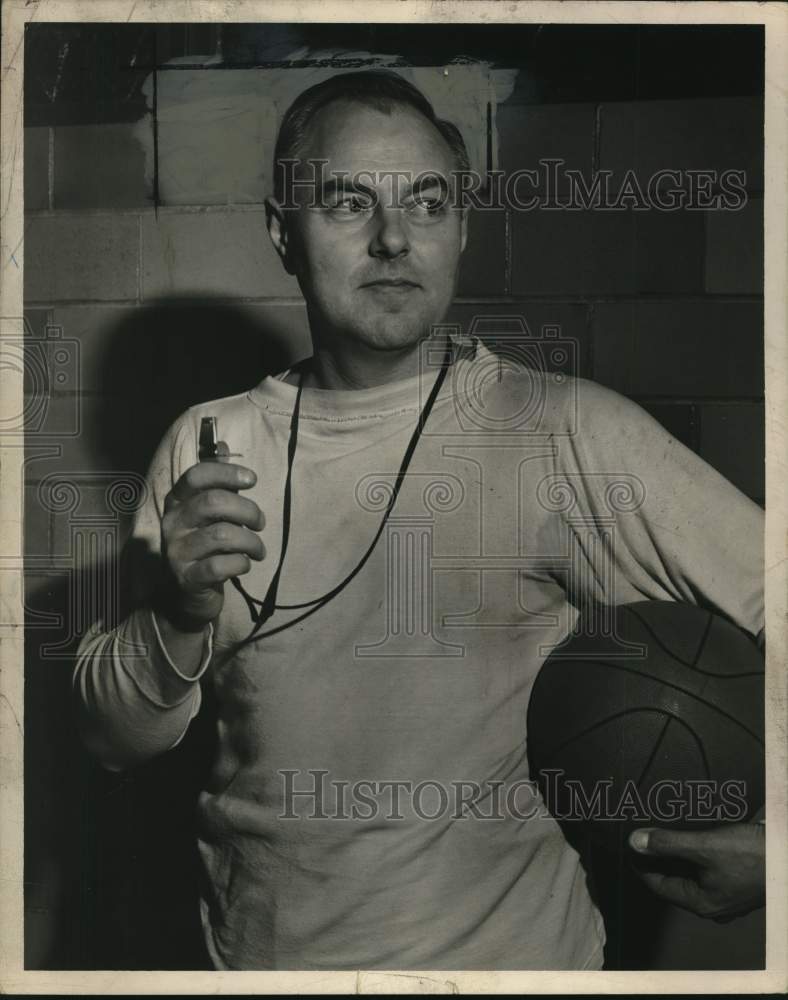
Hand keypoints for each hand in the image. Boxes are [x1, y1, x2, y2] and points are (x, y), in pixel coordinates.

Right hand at [159, 454, 264, 629]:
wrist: (189, 594)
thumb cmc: (206, 546)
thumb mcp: (209, 513)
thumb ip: (216, 481)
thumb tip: (221, 444)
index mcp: (178, 502)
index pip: (197, 475)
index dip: (227, 473)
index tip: (252, 479)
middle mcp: (173, 523)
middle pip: (213, 502)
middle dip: (248, 510)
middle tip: (261, 523)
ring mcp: (176, 551)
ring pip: (221, 535)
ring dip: (250, 541)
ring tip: (258, 549)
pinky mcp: (186, 577)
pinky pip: (219, 566)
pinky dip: (240, 563)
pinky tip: (244, 564)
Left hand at [628, 823, 764, 920]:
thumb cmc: (751, 855)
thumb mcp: (704, 846)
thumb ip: (667, 843)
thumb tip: (634, 841)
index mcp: (700, 902)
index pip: (656, 885)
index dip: (639, 863)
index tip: (626, 843)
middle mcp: (711, 902)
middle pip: (672, 878)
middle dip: (656, 856)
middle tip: (640, 833)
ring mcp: (724, 893)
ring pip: (688, 872)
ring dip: (674, 852)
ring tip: (658, 829)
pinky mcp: (735, 879)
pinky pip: (704, 867)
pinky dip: (692, 852)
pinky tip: (687, 833)